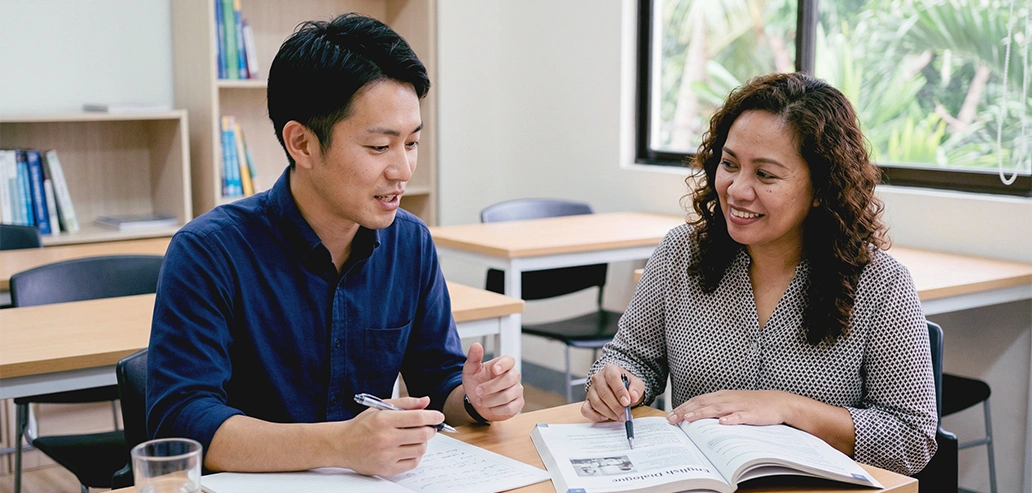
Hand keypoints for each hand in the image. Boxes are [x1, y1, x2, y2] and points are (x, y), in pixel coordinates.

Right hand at [338, 396, 441, 475]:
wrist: (342, 445)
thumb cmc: (362, 425)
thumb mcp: (380, 408)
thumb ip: (405, 403)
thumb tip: (426, 401)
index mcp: (384, 420)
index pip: (418, 418)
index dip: (433, 416)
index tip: (439, 416)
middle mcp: (386, 438)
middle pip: (422, 435)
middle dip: (430, 430)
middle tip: (429, 427)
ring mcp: (386, 455)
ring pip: (420, 449)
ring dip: (423, 442)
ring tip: (416, 438)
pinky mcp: (387, 468)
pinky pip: (412, 463)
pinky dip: (416, 455)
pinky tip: (410, 449)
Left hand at [462, 342, 523, 420]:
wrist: (476, 401)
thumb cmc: (476, 383)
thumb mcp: (470, 370)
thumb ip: (473, 358)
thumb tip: (476, 345)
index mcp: (503, 364)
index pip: (509, 360)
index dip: (503, 365)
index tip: (494, 370)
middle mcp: (513, 376)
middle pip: (509, 379)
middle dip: (490, 387)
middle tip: (478, 391)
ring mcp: (517, 390)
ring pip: (508, 396)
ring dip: (490, 400)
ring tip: (481, 401)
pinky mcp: (518, 404)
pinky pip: (510, 408)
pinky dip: (497, 410)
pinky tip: (490, 408)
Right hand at [581, 364, 643, 421]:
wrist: (619, 386)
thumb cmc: (626, 384)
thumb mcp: (636, 383)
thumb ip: (636, 389)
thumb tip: (633, 397)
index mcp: (610, 370)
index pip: (612, 378)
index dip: (619, 391)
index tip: (627, 402)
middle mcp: (598, 378)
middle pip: (604, 393)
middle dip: (616, 406)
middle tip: (625, 415)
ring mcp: (591, 389)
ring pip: (596, 402)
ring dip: (609, 413)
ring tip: (619, 417)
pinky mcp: (587, 400)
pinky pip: (586, 410)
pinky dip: (595, 416)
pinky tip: (605, 417)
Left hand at [667, 390, 799, 425]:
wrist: (777, 402)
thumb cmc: (752, 404)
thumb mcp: (731, 403)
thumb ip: (715, 408)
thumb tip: (696, 416)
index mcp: (721, 396)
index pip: (698, 401)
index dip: (683, 407)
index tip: (670, 415)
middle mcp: (727, 398)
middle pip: (703, 404)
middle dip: (686, 411)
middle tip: (671, 419)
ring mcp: (739, 405)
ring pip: (717, 409)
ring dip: (702, 413)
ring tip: (689, 419)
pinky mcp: (751, 413)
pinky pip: (740, 416)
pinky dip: (730, 419)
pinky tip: (722, 423)